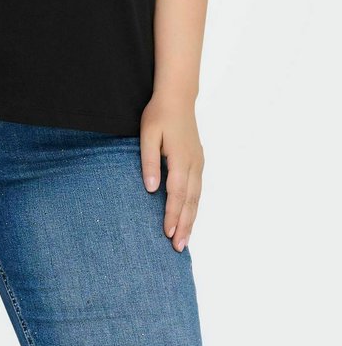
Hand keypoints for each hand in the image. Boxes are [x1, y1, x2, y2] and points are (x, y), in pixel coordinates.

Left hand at [139, 92, 204, 252]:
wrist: (177, 98)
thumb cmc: (159, 115)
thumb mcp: (148, 135)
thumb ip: (149, 161)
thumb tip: (151, 189)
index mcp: (180, 159)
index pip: (176, 194)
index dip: (172, 215)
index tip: (167, 233)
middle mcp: (193, 164)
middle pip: (189, 201)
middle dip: (184, 225)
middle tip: (178, 247)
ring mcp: (198, 163)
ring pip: (196, 197)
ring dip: (190, 219)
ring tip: (184, 239)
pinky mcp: (197, 162)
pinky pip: (197, 190)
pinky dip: (194, 206)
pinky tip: (189, 217)